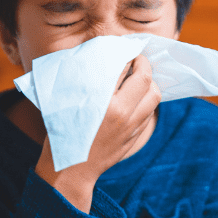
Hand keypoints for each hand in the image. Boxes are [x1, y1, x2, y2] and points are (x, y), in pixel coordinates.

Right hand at [35, 55, 160, 211]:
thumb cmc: (63, 132)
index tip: (126, 48)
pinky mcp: (134, 137)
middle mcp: (121, 113)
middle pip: (145, 79)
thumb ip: (88, 82)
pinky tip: (137, 97)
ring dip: (150, 83)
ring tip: (140, 78)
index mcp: (102, 101)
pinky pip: (150, 113)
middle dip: (144, 65)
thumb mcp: (69, 102)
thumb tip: (105, 61)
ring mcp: (131, 127)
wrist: (71, 169)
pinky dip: (147, 100)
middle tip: (137, 59)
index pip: (123, 67)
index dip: (126, 54)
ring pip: (154, 96)